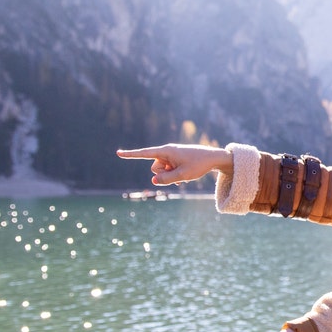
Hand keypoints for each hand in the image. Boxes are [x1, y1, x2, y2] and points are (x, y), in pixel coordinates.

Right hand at [116, 144, 232, 184]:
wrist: (213, 158)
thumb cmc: (199, 165)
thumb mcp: (183, 175)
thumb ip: (166, 179)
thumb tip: (153, 180)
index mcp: (166, 151)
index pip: (144, 154)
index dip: (130, 155)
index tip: (118, 153)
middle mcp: (166, 152)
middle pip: (154, 168)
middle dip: (163, 175)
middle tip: (180, 173)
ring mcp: (170, 156)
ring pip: (161, 171)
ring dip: (170, 176)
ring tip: (184, 174)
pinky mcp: (175, 160)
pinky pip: (168, 171)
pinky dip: (174, 175)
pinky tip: (184, 176)